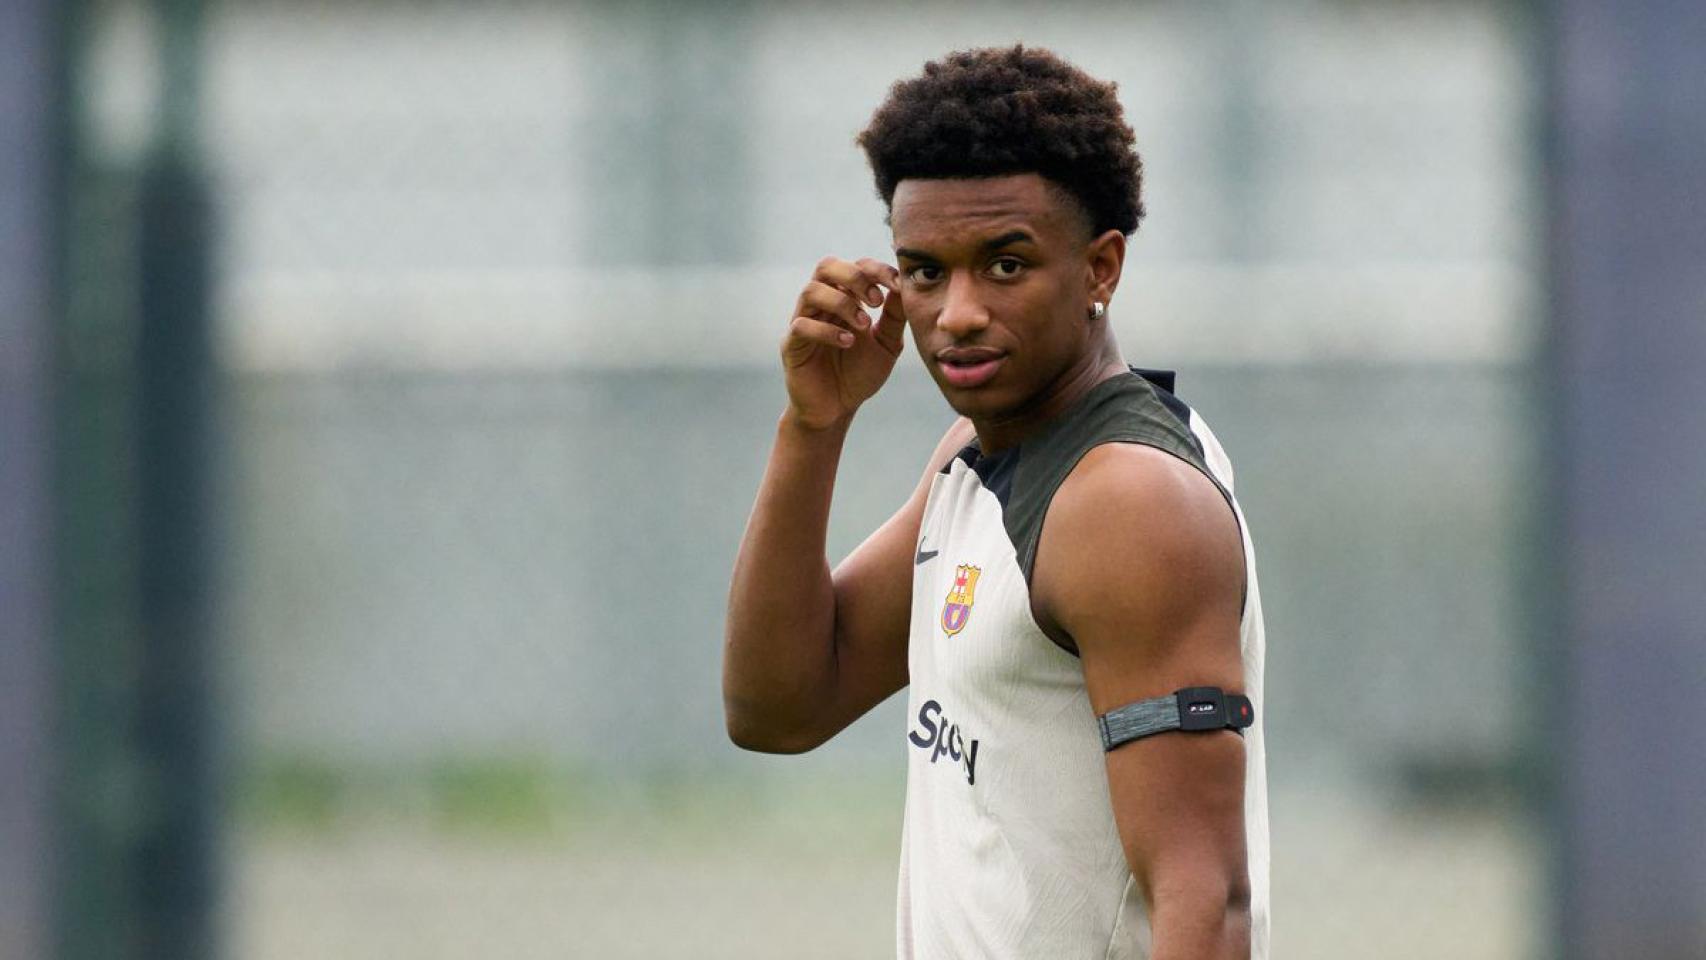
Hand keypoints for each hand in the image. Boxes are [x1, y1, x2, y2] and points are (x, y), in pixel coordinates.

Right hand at [780, 256, 905, 429]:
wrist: (837, 409)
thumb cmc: (859, 373)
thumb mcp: (887, 344)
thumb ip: (895, 317)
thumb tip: (904, 286)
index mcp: (844, 298)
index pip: (855, 267)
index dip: (877, 270)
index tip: (896, 286)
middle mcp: (821, 305)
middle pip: (826, 267)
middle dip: (854, 276)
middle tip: (876, 301)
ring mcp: (803, 322)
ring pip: (811, 291)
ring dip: (841, 303)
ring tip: (864, 325)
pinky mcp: (791, 345)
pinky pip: (801, 326)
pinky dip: (827, 331)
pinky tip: (848, 343)